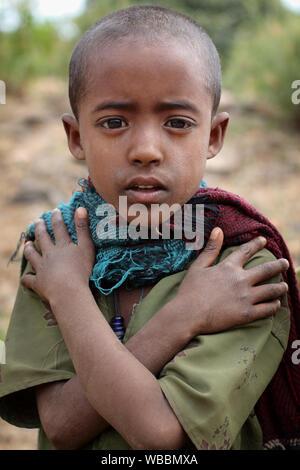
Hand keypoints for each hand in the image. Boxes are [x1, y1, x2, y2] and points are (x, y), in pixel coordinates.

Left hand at [20, 207, 94, 304]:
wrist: (68, 292)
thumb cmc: (82, 270)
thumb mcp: (87, 247)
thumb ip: (83, 228)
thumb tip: (80, 208)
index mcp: (62, 245)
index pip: (59, 227)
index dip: (57, 218)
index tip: (55, 211)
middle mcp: (49, 254)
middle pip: (42, 238)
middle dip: (40, 228)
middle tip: (37, 221)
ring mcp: (42, 267)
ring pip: (32, 255)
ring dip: (29, 248)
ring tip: (27, 243)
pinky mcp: (38, 282)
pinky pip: (28, 280)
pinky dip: (26, 279)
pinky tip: (25, 278)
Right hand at [174, 228, 288, 334]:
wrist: (187, 315)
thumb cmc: (189, 291)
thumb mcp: (198, 266)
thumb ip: (211, 249)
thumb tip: (218, 230)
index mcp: (228, 267)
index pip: (246, 251)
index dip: (256, 244)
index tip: (264, 240)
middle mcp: (240, 280)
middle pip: (266, 270)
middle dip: (279, 265)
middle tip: (285, 262)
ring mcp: (245, 297)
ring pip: (271, 290)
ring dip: (280, 287)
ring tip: (284, 286)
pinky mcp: (246, 314)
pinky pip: (267, 309)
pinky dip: (274, 305)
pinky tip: (275, 304)